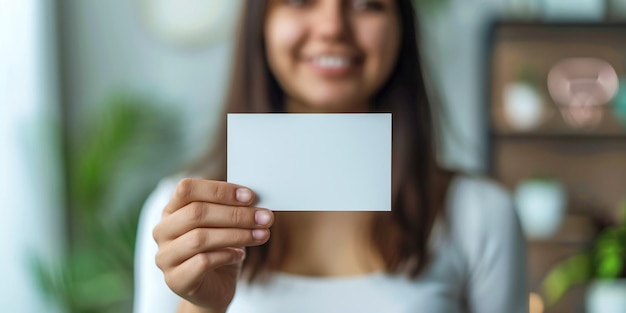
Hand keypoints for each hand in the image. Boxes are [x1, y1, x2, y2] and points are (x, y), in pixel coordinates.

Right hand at [153, 178, 273, 310]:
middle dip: (236, 214)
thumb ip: (232, 209)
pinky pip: (202, 262)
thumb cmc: (219, 250)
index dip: (219, 190)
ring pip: (200, 238)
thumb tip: (255, 201)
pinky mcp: (175, 279)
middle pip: (196, 213)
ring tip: (260, 235)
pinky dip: (226, 256)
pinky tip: (240, 255)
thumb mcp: (224, 225)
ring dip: (236, 235)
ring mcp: (165, 256)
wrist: (213, 289)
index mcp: (172, 209)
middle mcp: (163, 230)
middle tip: (264, 218)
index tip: (250, 196)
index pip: (187, 189)